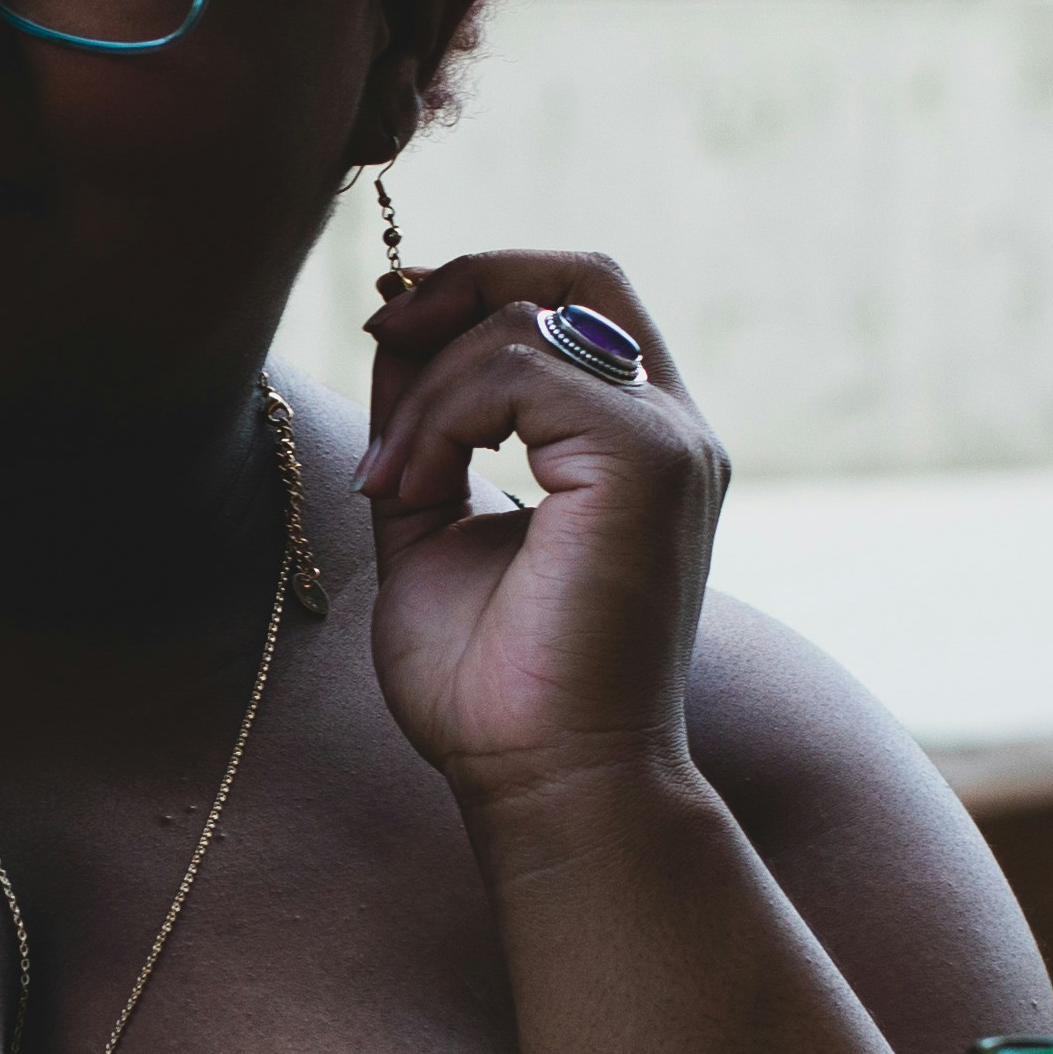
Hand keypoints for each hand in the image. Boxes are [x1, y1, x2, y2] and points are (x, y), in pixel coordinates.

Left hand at [356, 249, 727, 817]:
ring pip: (527, 321)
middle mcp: (670, 430)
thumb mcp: (436, 529)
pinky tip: (409, 488)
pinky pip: (517, 370)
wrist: (545, 782)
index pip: (576, 299)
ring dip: (427, 386)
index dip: (479, 286)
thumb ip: (427, 431)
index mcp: (636, 444)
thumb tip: (396, 337)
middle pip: (579, 271)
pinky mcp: (646, 460)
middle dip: (467, 279)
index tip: (388, 333)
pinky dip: (441, 415)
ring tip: (390, 481)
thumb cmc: (496, 689)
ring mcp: (668, 441)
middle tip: (381, 331)